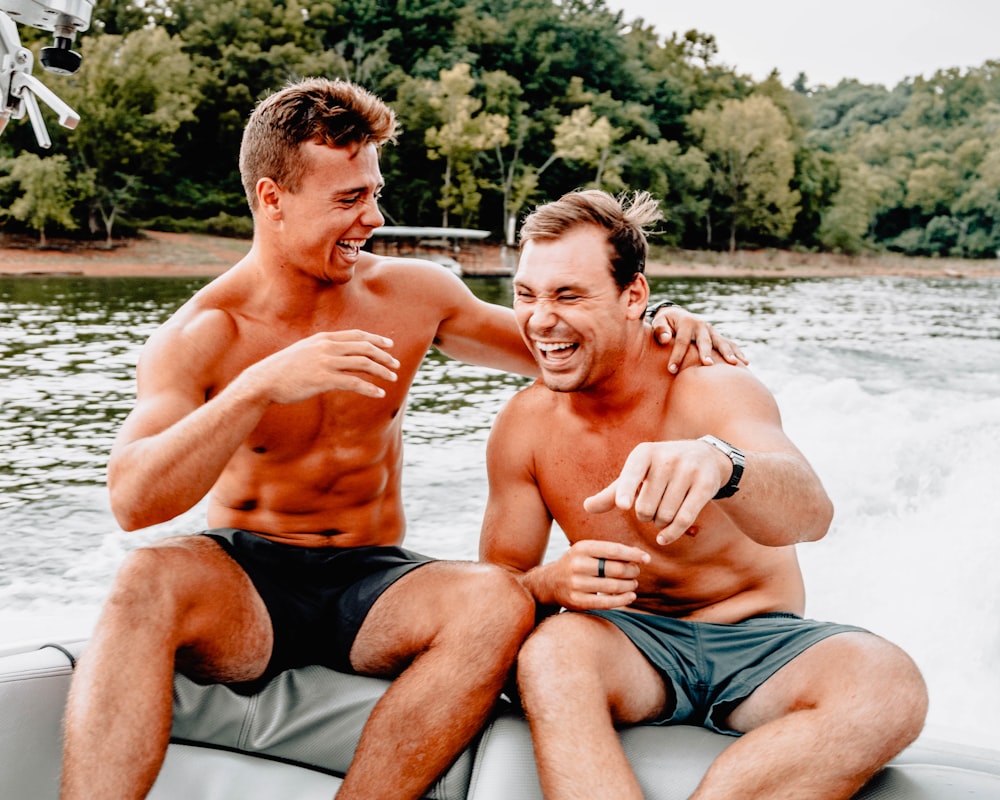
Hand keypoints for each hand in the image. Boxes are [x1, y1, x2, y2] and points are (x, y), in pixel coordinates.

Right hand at [242, 330, 398, 403]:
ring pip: (363, 363)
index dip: (376, 339)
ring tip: (393, 379)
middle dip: (383, 355)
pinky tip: (380, 394)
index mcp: (323, 338)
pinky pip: (354, 383)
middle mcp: (326, 347)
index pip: (356, 335)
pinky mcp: (324, 380)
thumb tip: (338, 355)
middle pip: (364, 347)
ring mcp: (325, 362)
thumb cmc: (284, 369)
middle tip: (396, 365)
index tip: (389, 345)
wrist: (264, 380)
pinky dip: (370, 388)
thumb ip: (322, 350)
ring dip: (381, 371)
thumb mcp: (304, 352)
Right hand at [543, 540, 649, 610]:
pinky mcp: (577, 601)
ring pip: (613, 586)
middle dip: (632, 571)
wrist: (549, 582)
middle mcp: (577, 565)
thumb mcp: (587, 551)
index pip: (614, 550)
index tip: (647, 558)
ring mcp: (576, 584)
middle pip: (616, 569)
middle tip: (636, 572)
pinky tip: (631, 596)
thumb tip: (639, 555)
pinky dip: (623, 599)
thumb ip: (610, 551)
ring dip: (629, 586)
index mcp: (582, 548)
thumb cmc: (576, 564)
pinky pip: (606, 602)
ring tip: (633, 584)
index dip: (633, 555)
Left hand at [584, 440, 727, 545]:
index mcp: (644, 453)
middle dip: (644, 515)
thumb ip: (613, 493)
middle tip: (649, 509)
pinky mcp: (705, 485)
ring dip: (659, 523)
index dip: (626, 491)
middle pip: (645, 506)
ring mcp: (688, 470)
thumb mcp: (637, 475)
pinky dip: (672, 533)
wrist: (705, 456)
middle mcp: (666, 458)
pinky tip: (663, 538)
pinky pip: (684, 518)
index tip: (622, 505)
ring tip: (661, 512)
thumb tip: (586, 507)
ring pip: (664, 515)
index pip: (631, 475)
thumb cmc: (661, 469)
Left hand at [651, 306, 747, 373]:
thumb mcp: (659, 322)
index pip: (681, 341)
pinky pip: (729, 344)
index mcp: (686, 323)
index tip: (671, 370)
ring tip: (733, 364)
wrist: (678, 315)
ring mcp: (712, 331)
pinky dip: (737, 352)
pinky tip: (745, 363)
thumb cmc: (665, 323)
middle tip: (708, 365)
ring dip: (727, 352)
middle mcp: (701, 326)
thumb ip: (660, 330)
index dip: (677, 356)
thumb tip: (665, 339)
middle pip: (705, 341)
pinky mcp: (717, 337)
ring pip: (721, 342)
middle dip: (706, 353)